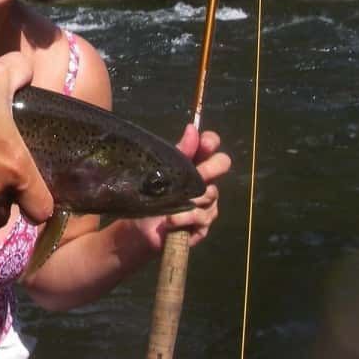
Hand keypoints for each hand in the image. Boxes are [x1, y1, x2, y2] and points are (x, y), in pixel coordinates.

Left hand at [133, 124, 231, 250]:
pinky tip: (170, 220)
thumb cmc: (148, 197)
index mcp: (193, 165)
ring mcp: (206, 205)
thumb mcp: (159, 172)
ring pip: (210, 193)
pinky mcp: (202, 227)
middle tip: (198, 173)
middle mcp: (204, 182)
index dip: (210, 142)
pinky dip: (184, 217)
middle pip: (222, 165)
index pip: (210, 146)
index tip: (204, 143)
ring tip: (170, 202)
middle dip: (211, 167)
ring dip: (190, 197)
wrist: (136, 230)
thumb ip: (178, 153)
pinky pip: (200, 217)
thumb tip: (191, 129)